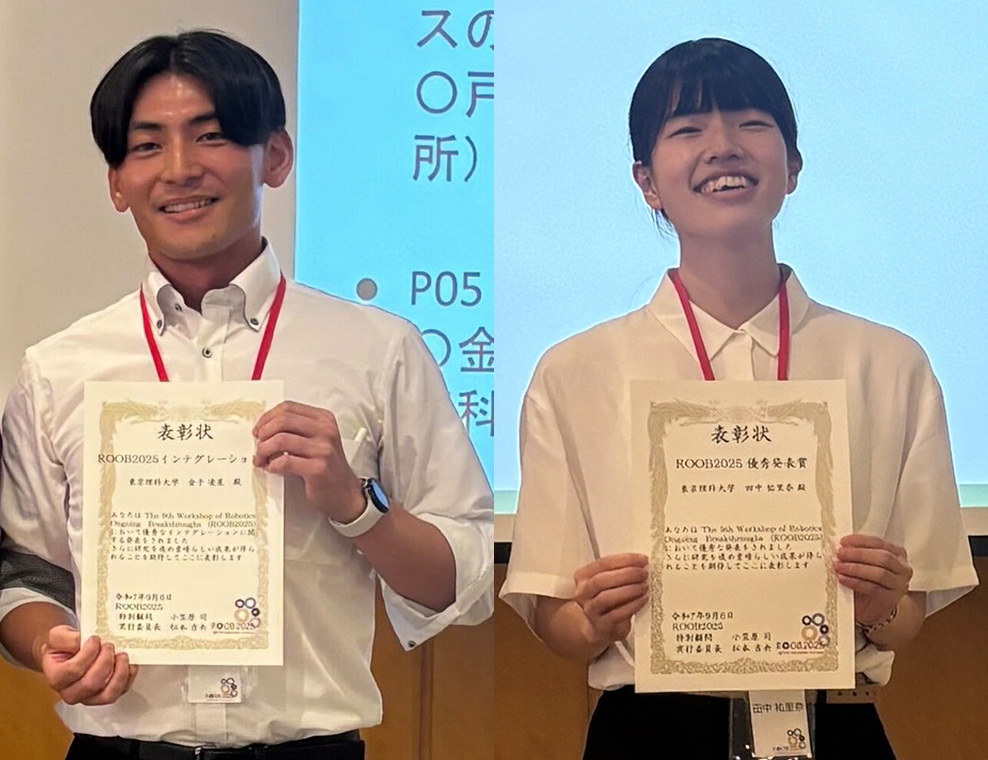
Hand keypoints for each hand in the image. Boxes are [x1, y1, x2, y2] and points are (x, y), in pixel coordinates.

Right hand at [38, 626, 137, 705]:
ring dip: (119, 673)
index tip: (95, 639)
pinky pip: (120, 692)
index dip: (88, 653)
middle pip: (91, 684)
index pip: (73, 670)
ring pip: (107, 694)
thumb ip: (65, 637)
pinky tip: (129, 663)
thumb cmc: (64, 646)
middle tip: (109, 645)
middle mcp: (71, 693)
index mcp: (56, 678)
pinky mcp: (106, 696)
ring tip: (122, 655)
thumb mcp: (58, 636)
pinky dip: (128, 677)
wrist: (71, 654)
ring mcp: (90, 698)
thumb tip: (82, 641)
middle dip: (105, 662)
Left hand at [253, 401, 364, 522]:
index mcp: (324, 419)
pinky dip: (272, 465)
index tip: (260, 429)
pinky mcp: (317, 469)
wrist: (344, 492)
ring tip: (262, 458)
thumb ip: (296, 429)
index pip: (288, 407)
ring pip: (280, 440)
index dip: (267, 417)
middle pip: (283, 420)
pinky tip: (272, 468)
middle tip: (258, 444)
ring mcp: (323, 449)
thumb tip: (265, 427)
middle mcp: (326, 431)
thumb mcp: (317, 440)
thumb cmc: (328, 467)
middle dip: (263, 432)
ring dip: (264, 450)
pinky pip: (284, 462)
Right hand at [573, 553, 648, 645]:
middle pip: (601, 580)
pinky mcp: (601, 625)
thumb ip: (620, 571)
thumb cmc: (609, 600)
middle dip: (626, 574)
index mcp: (583, 576)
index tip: (642, 559)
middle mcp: (582, 593)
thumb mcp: (609, 582)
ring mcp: (590, 610)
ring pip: (606, 597)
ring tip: (644, 586)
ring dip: (629, 589)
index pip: (602, 563)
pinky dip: (632, 605)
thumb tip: (642, 563)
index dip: (624, 560)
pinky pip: (616, 614)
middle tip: (644, 573)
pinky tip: (643, 599)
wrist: (601, 627)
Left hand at [833, 534, 911, 626]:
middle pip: (882, 557)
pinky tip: (842, 578)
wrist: (872, 608)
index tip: (843, 541)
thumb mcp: (864, 563)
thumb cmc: (867, 581)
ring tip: (838, 566)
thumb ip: (856, 553)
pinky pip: (872, 588)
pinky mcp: (891, 599)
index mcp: (897, 554)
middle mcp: (903, 569)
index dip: (860, 541)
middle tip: (839, 553)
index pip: (880, 543)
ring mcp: (899, 585)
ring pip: (879, 573)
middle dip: (858, 554)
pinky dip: (855, 582)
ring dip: (855, 568)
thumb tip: (840, 545)